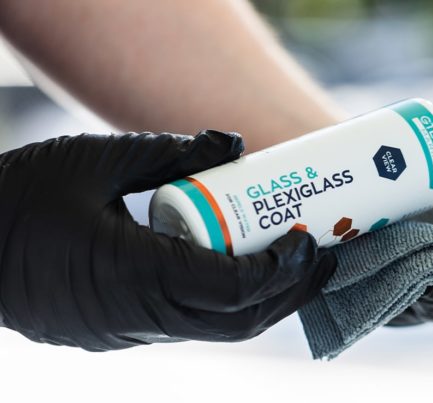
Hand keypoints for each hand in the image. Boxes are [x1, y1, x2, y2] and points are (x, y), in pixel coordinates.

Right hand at [0, 130, 335, 350]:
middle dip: (291, 291)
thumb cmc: (22, 198)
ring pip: (219, 329)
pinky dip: (230, 304)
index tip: (308, 239)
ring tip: (297, 266)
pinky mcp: (124, 332)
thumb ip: (170, 151)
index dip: (281, 269)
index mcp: (136, 276)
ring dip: (265, 301)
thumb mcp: (97, 159)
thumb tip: (233, 144)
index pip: (234, 288)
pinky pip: (193, 325)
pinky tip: (244, 273)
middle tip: (324, 256)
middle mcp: (141, 317)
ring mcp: (131, 332)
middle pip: (240, 320)